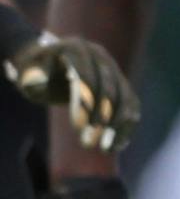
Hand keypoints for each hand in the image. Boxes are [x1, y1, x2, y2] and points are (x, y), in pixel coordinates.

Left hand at [7, 32, 139, 151]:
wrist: (53, 66)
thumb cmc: (36, 71)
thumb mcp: (28, 71)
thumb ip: (32, 75)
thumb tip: (38, 81)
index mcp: (77, 49)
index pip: (86, 76)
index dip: (84, 102)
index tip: (77, 128)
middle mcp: (101, 57)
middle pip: (109, 89)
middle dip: (101, 118)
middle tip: (88, 143)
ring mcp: (115, 71)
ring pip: (125, 100)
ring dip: (117, 127)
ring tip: (105, 149)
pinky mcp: (123, 86)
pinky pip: (131, 108)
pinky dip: (126, 128)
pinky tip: (116, 146)